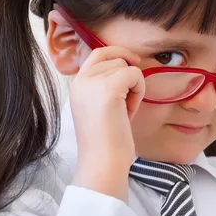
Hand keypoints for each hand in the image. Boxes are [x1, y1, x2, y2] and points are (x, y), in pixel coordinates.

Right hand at [69, 46, 145, 200]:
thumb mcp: (98, 107)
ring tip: (125, 112)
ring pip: (126, 66)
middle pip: (114, 58)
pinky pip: (135, 74)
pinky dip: (138, 91)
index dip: (117, 53)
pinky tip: (130, 112)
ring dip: (134, 88)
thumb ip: (104, 86)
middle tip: (127, 102)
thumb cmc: (106, 141)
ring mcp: (93, 83)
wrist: (103, 162)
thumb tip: (127, 65)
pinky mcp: (109, 88)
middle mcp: (81, 80)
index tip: (133, 62)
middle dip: (127, 76)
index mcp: (77, 85)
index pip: (98, 53)